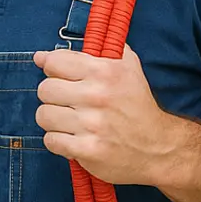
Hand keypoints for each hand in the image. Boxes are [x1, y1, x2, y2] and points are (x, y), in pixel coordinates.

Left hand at [34, 45, 193, 184]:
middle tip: (70, 104)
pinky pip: (50, 140)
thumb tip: (40, 56)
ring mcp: (92, 124)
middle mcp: (98, 96)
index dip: (54, 70)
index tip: (64, 79)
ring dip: (54, 121)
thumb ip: (90, 52)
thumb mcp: (126, 66)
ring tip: (72, 122)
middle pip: (45, 90)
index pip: (55, 62)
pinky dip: (58, 142)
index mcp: (106, 71)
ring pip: (43, 115)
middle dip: (53, 97)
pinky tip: (74, 139)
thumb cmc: (137, 105)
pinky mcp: (88, 149)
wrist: (160, 148)